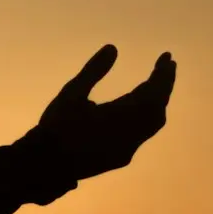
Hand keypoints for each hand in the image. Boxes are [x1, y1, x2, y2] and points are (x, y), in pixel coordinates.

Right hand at [30, 44, 175, 181]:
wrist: (45, 165)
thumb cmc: (55, 127)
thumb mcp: (70, 94)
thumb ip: (93, 71)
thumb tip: (113, 48)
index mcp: (120, 117)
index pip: (152, 92)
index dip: (162, 74)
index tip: (167, 57)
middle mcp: (130, 135)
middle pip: (158, 107)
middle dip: (164, 85)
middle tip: (166, 66)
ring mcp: (128, 149)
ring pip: (153, 123)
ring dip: (157, 102)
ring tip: (155, 85)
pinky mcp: (122, 158)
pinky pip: (143, 133)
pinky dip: (147, 116)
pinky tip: (138, 109)